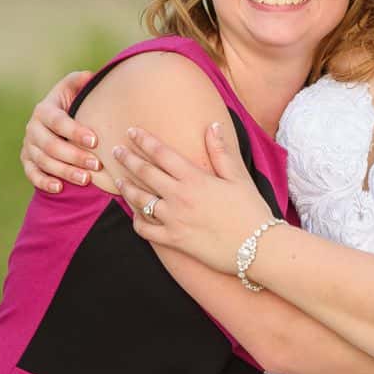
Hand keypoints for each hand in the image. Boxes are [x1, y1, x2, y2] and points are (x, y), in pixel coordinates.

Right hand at [21, 71, 98, 192]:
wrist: (58, 119)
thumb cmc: (72, 102)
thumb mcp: (74, 88)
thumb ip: (80, 82)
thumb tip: (88, 76)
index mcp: (44, 109)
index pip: (57, 121)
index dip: (74, 131)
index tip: (95, 140)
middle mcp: (32, 127)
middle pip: (50, 145)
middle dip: (74, 155)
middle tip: (96, 164)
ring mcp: (28, 145)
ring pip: (43, 161)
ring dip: (65, 171)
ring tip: (86, 179)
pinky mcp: (27, 161)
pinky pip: (32, 173)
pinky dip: (43, 181)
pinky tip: (59, 187)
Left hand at [116, 123, 276, 273]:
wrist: (257, 247)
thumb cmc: (251, 210)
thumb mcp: (239, 177)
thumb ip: (222, 151)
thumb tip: (212, 125)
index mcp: (195, 178)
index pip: (161, 153)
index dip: (144, 140)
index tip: (131, 131)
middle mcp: (179, 197)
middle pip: (145, 173)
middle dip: (127, 159)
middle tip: (115, 151)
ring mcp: (174, 219)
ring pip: (140, 200)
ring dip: (126, 188)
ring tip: (118, 180)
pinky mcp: (174, 240)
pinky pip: (146, 230)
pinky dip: (137, 221)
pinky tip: (134, 215)